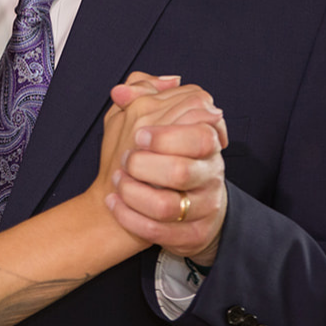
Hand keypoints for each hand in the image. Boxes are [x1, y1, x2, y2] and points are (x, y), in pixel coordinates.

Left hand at [104, 75, 228, 265]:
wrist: (172, 204)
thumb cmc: (158, 155)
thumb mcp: (152, 119)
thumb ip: (141, 96)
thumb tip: (122, 90)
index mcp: (206, 144)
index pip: (201, 135)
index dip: (165, 136)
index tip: (138, 137)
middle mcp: (210, 175)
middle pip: (182, 172)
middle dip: (143, 167)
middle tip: (126, 161)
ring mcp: (204, 208)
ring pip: (167, 206)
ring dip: (132, 194)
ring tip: (117, 183)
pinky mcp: (192, 235)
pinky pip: (159, 232)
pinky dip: (130, 218)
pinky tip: (115, 204)